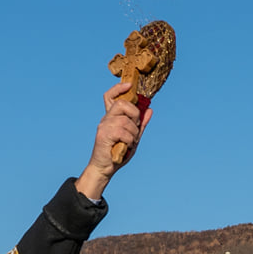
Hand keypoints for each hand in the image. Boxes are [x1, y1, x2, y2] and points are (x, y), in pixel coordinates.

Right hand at [75, 82, 150, 201]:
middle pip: (121, 104)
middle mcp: (106, 119)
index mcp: (112, 117)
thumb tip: (150, 110)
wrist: (105, 168)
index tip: (129, 85)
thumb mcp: (133, 137)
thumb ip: (140, 124)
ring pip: (125, 120)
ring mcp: (104, 126)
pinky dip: (129, 140)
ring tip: (131, 142)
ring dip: (134, 133)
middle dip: (134, 114)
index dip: (118, 88)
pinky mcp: (103, 135)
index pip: (111, 96)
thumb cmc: (118, 153)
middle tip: (135, 127)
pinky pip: (122, 131)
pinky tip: (126, 146)